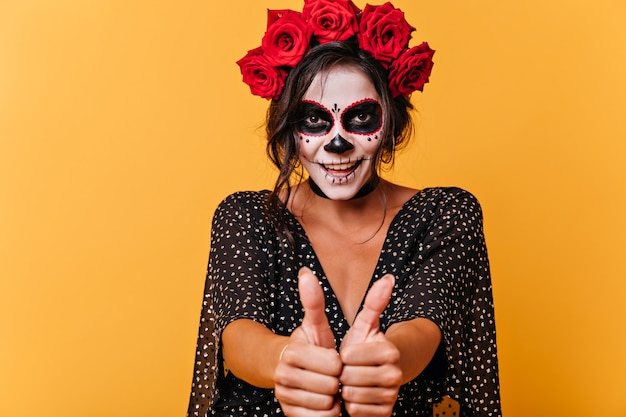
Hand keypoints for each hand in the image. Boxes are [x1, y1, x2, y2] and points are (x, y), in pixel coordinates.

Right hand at [274, 268, 341, 416]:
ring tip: (328, 387)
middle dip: (337, 381)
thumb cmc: (308, 346)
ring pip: (326, 405)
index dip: (340, 362)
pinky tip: (324, 401)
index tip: (335, 358)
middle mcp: (283, 375)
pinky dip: (327, 413)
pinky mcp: (289, 414)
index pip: (333, 364)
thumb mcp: (315, 324)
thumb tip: (306, 272)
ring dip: (334, 398)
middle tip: (333, 375)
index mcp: (292, 352)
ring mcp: (284, 397)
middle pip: (330, 386)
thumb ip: (314, 301)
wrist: (287, 371)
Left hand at [339, 274, 401, 416]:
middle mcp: (395, 374)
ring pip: (352, 397)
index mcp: (389, 350)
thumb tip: (388, 277)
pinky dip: (350, 406)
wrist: (369, 375)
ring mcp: (391, 396)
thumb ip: (373, 302)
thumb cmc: (362, 347)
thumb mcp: (363, 324)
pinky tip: (354, 397)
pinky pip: (357, 413)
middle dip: (341, 374)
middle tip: (346, 369)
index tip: (346, 353)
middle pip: (349, 378)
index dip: (341, 355)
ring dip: (344, 390)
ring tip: (350, 382)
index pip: (348, 356)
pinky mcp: (385, 413)